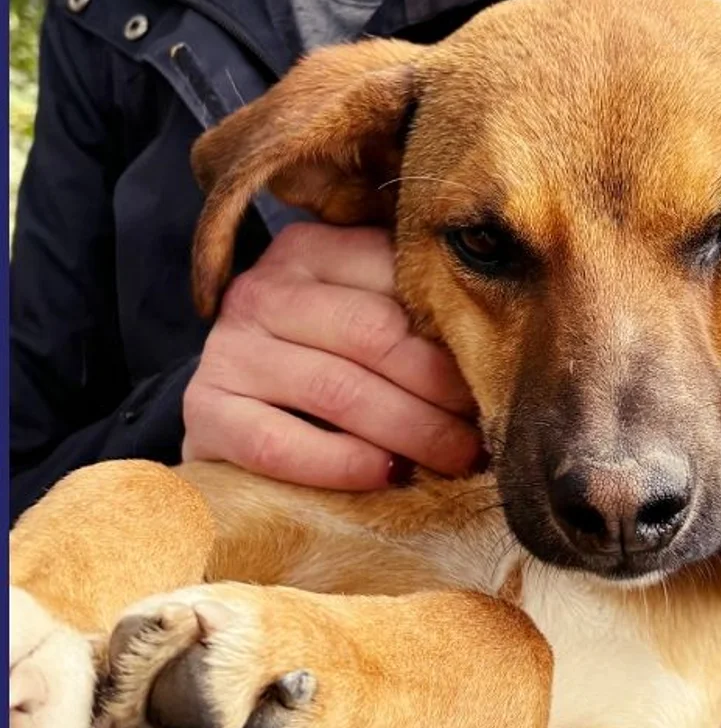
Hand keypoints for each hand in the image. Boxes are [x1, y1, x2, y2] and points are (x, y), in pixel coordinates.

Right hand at [182, 224, 481, 489]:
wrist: (237, 415)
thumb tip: (508, 343)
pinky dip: (341, 463)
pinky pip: (279, 443)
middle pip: (376, 337)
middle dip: (442, 392)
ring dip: (411, 432)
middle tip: (485, 433)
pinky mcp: (205, 411)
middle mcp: (264, 289)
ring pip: (337, 390)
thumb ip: (416, 314)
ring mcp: (227, 349)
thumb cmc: (327, 365)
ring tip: (455, 460)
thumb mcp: (368, 320)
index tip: (498, 376)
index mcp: (312, 251)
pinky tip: (385, 475)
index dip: (457, 336)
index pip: (398, 283)